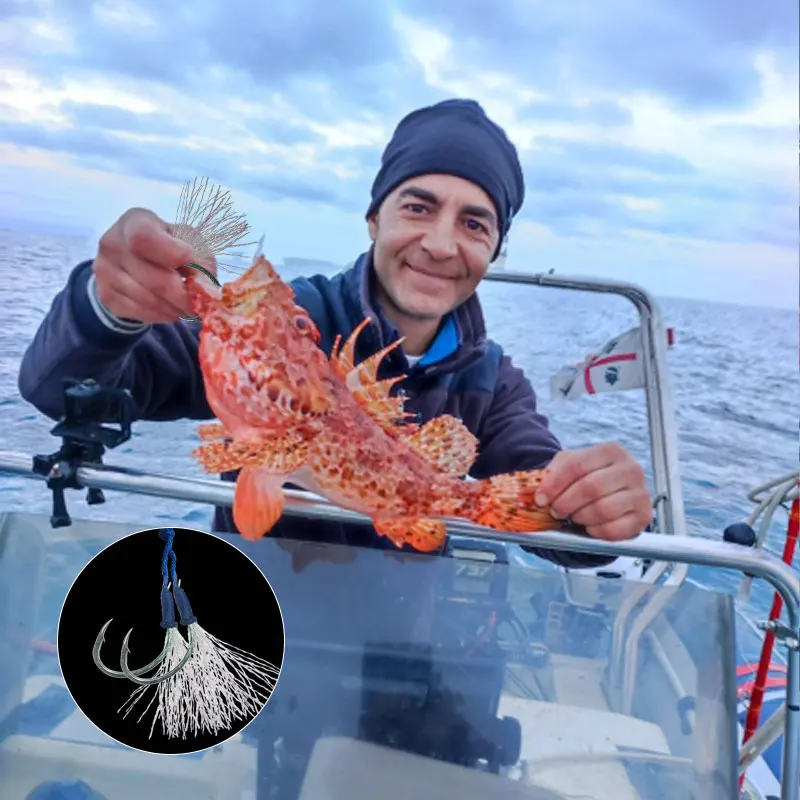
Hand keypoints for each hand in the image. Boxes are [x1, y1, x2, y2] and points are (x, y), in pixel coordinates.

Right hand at [93, 208, 216, 323]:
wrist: (135, 259)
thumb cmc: (169, 244)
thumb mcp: (188, 240)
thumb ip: (200, 258)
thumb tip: (205, 288)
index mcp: (135, 221)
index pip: (144, 238)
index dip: (170, 253)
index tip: (189, 261)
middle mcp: (112, 243)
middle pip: (154, 279)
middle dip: (183, 296)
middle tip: (199, 303)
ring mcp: (104, 270)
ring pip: (149, 300)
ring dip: (175, 308)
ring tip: (186, 307)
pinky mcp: (105, 295)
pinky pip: (140, 312)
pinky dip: (162, 315)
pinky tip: (169, 309)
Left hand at [535, 442, 650, 539]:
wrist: (611, 492)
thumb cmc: (587, 477)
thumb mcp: (569, 466)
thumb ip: (551, 474)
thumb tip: (534, 492)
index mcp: (611, 451)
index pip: (577, 466)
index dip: (554, 485)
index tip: (540, 499)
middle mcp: (631, 469)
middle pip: (590, 488)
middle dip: (566, 503)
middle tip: (555, 511)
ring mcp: (641, 493)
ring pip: (602, 509)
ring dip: (580, 517)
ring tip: (574, 516)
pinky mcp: (644, 517)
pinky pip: (614, 529)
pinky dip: (596, 531)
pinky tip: (590, 526)